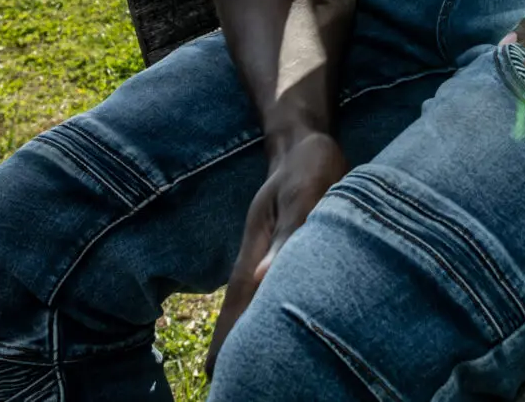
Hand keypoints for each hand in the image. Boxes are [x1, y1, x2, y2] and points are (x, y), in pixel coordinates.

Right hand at [205, 129, 348, 373]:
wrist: (303, 147)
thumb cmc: (307, 170)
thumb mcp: (302, 195)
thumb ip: (288, 234)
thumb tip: (263, 278)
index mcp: (254, 262)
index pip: (235, 318)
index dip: (227, 353)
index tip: (218, 382)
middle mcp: (257, 272)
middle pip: (242, 326)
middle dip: (240, 359)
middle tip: (240, 390)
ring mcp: (269, 270)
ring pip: (257, 317)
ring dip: (258, 345)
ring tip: (260, 379)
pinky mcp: (285, 265)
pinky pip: (275, 303)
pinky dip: (275, 325)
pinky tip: (283, 345)